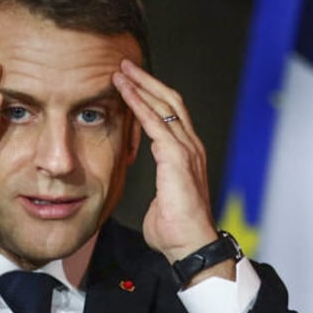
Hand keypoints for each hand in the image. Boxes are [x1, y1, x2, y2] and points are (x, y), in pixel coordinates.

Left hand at [113, 60, 232, 282]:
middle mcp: (190, 147)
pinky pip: (155, 121)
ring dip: (141, 85)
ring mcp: (186, 149)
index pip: (170, 116)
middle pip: (170, 101)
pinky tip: (124, 91)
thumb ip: (155, 193)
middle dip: (147, 81)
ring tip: (121, 71)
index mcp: (187, 156)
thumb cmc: (176, 232)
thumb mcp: (161, 203)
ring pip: (163, 104)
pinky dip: (139, 103)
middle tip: (125, 66)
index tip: (132, 84)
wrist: (190, 246)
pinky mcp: (177, 156)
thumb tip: (150, 199)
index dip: (151, 97)